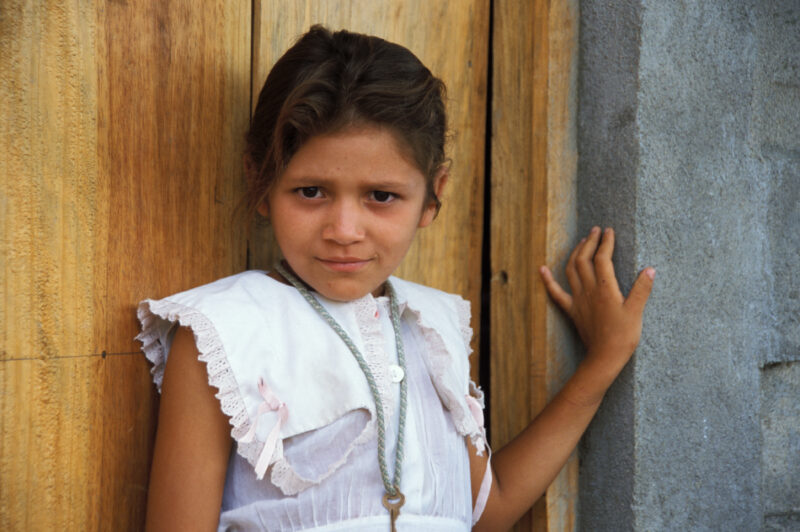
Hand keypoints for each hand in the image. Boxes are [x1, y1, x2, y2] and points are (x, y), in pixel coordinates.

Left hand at [539, 227, 654, 368]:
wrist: (604, 357)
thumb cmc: (623, 336)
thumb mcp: (636, 312)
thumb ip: (642, 289)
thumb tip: (650, 269)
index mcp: (605, 288)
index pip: (603, 258)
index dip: (605, 242)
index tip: (609, 231)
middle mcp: (588, 291)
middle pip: (584, 260)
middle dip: (590, 242)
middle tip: (596, 230)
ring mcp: (578, 300)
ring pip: (571, 270)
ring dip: (575, 253)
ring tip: (581, 242)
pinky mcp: (572, 310)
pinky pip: (556, 293)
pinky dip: (547, 280)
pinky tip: (541, 269)